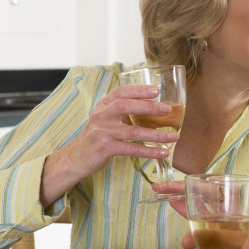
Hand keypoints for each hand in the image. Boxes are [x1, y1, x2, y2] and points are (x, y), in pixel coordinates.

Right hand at [59, 84, 177, 174]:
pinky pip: (131, 149)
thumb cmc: (97, 136)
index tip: (156, 91)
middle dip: (148, 107)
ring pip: (133, 132)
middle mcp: (101, 116)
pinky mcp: (104, 148)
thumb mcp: (106, 119)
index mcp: (103, 105)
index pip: (120, 92)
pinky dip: (149, 151)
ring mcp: (102, 132)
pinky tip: (163, 152)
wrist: (75, 158)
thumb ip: (124, 111)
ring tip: (174, 136)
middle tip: (167, 110)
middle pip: (125, 106)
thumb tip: (156, 107)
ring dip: (156, 135)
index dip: (139, 90)